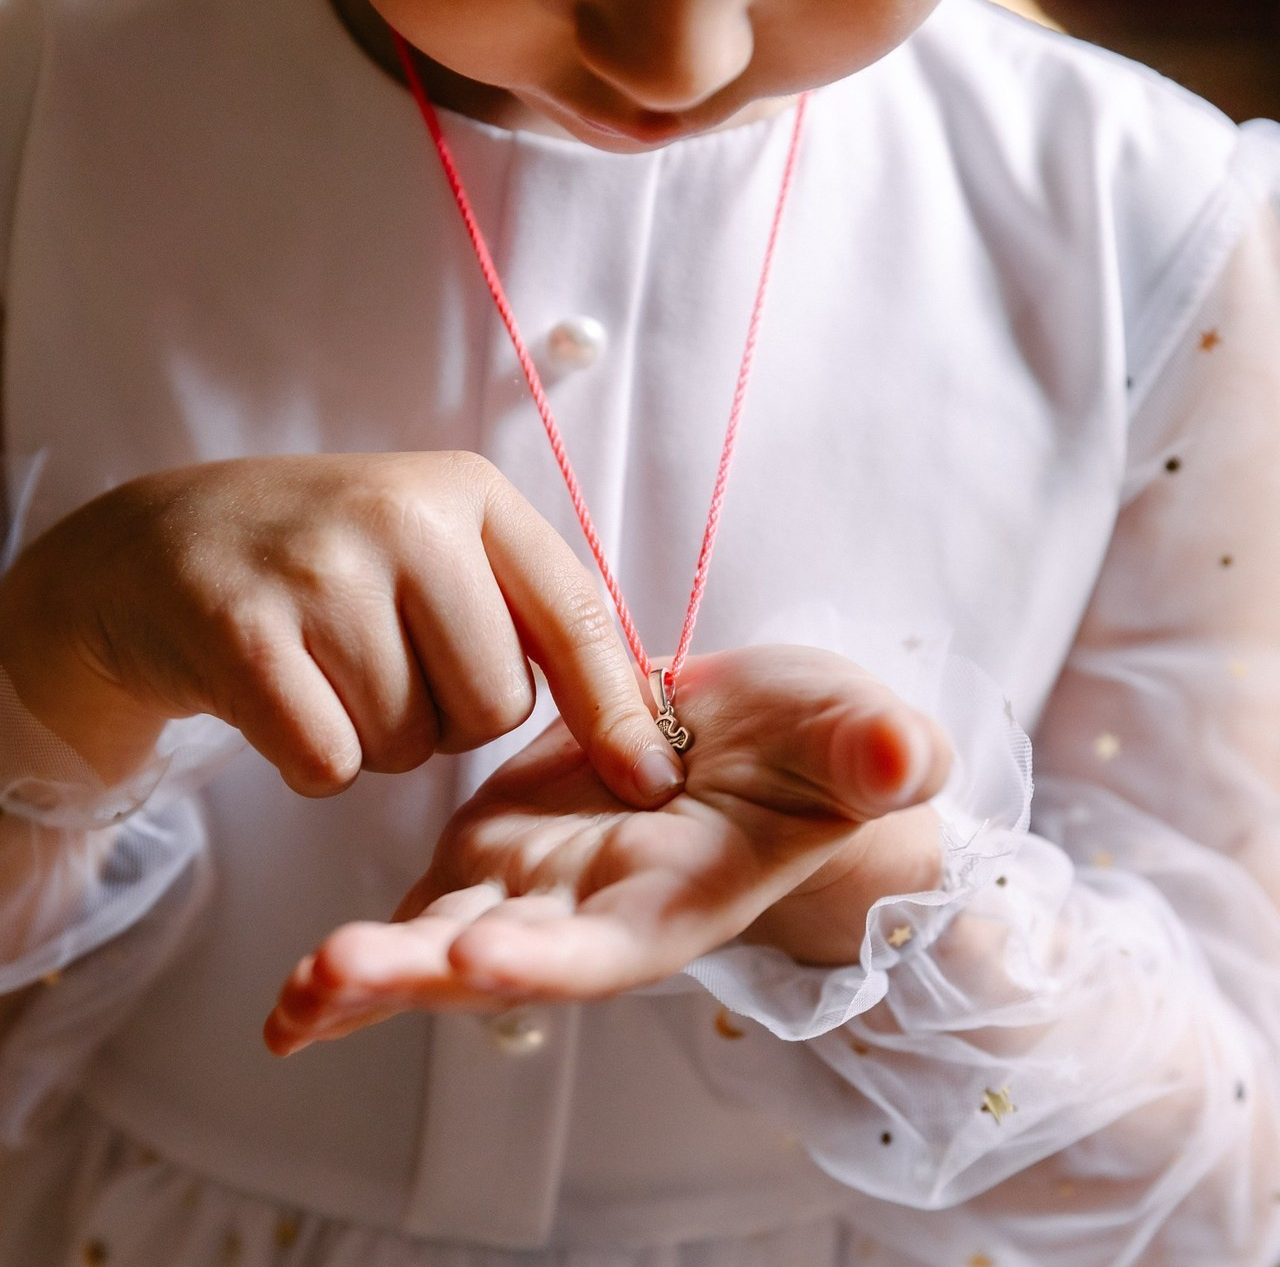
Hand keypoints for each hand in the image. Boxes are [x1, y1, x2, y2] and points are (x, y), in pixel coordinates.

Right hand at [0, 453, 681, 800]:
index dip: (617, 712)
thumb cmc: (334, 565)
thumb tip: (646, 748)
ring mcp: (317, 567)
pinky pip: (329, 763)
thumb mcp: (441, 554)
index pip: (576, 618)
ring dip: (378, 738)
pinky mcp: (238, 629)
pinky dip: (313, 760)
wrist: (164, 545)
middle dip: (452, 719)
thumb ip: (533, 621)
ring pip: (409, 744)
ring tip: (328, 667)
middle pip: (494, 706)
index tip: (650, 782)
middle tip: (390, 664)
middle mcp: (402, 514)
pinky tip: (282, 697)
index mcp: (470, 494)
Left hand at [264, 645, 951, 1054]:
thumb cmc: (817, 748)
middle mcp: (598, 913)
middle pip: (507, 959)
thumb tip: (908, 754)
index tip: (484, 954)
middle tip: (338, 980)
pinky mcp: (494, 861)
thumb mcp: (852, 734)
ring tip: (297, 998)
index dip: (556, 951)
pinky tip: (294, 997)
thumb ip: (876, 751)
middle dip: (426, 976)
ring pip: (446, 947)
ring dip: (371, 977)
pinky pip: (422, 916)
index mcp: (681, 892)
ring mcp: (538, 892)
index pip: (618, 937)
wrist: (756, 743)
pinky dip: (363, 957)